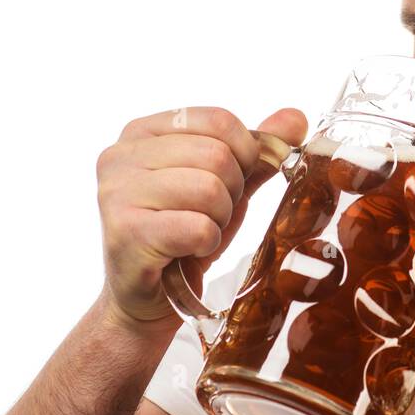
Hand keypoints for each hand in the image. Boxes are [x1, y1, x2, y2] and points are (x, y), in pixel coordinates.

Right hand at [95, 106, 307, 323]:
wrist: (150, 297)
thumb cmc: (185, 233)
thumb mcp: (226, 185)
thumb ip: (257, 151)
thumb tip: (297, 117)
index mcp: (142, 131)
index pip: (218, 119)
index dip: (244, 153)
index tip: (233, 181)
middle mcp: (120, 155)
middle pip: (216, 154)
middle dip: (232, 191)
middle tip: (211, 214)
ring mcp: (117, 193)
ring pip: (209, 189)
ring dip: (220, 218)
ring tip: (199, 231)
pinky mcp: (126, 232)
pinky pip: (198, 227)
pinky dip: (207, 242)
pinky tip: (189, 249)